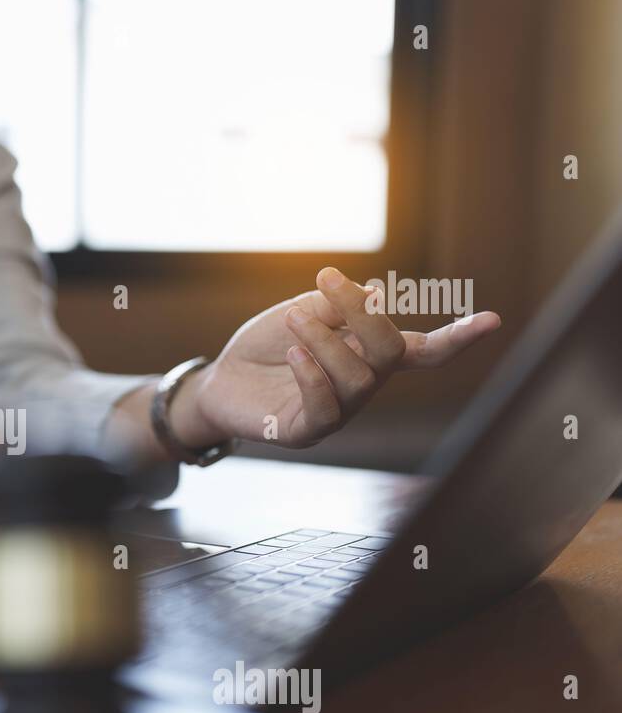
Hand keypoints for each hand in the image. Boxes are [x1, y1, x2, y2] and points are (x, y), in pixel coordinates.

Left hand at [178, 267, 501, 447]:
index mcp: (370, 354)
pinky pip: (326, 408)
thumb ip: (335, 305)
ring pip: (357, 378)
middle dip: (364, 314)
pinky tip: (294, 353)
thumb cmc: (266, 346)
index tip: (492, 321)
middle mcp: (363, 384)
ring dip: (326, 339)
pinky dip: (313, 375)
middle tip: (325, 280)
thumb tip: (373, 292)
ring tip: (293, 318)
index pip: (422, 350)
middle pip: (390, 352)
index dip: (457, 337)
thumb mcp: (301, 311)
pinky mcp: (306, 431)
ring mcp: (338, 411)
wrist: (219, 380)